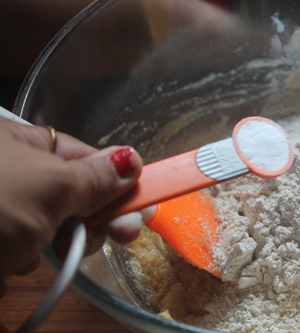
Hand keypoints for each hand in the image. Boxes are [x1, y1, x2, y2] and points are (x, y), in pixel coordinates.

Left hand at [0, 117, 142, 296]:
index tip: (147, 198)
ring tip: (54, 251)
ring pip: (60, 226)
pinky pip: (35, 251)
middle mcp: (15, 173)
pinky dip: (40, 260)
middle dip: (99, 215)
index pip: (86, 156)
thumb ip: (94, 176)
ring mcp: (7, 210)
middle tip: (122, 234)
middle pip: (77, 193)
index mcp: (22, 144)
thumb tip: (132, 160)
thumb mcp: (47, 187)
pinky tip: (25, 263)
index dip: (119, 177)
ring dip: (69, 242)